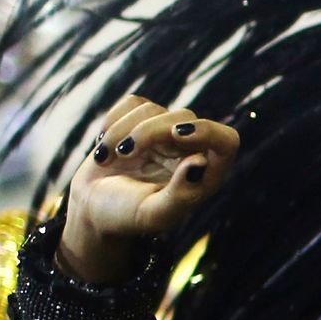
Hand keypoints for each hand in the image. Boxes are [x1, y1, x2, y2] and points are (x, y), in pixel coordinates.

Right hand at [59, 95, 239, 282]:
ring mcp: (166, 132)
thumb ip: (181, 193)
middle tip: (124, 154)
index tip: (177, 134)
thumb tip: (200, 162)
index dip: (207, 131)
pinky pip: (133, 103)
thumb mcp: (155, 214)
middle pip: (184, 118)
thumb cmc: (128, 216)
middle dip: (150, 132)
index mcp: (205, 174)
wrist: (94, 208)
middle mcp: (190, 150)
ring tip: (108, 158)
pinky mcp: (141, 119)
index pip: (226, 140)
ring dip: (123, 131)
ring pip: (153, 109)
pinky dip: (113, 121)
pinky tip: (105, 146)